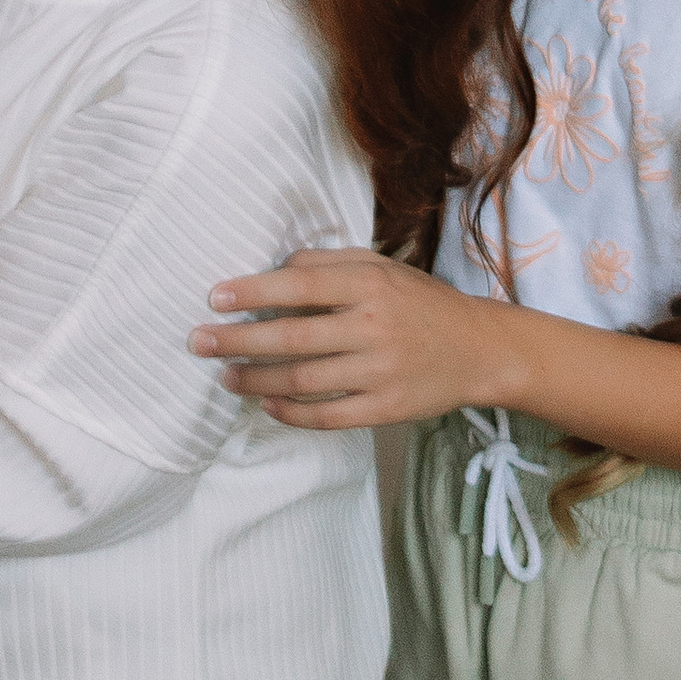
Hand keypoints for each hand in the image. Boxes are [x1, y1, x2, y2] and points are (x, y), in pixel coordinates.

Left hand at [189, 248, 524, 429]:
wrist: (481, 349)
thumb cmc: (421, 302)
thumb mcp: (382, 267)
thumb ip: (329, 263)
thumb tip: (275, 268)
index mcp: (369, 284)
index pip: (299, 285)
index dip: (252, 291)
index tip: (214, 297)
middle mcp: (373, 326)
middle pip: (292, 336)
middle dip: (238, 340)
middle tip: (199, 341)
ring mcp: (380, 371)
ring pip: (303, 380)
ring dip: (256, 380)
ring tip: (225, 376)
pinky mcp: (387, 408)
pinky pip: (329, 416)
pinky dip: (292, 413)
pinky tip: (267, 406)